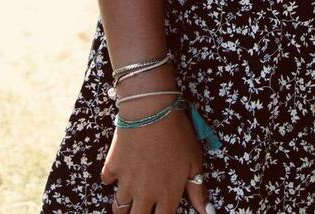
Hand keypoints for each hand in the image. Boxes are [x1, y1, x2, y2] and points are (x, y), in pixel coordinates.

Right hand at [101, 97, 213, 213]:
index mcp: (167, 195)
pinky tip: (119, 171)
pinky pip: (107, 181)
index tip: (160, 210)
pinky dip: (112, 179)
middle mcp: (144, 194)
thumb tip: (207, 212)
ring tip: (130, 199)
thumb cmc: (177, 134)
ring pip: (118, 208)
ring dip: (124, 206)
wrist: (151, 110)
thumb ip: (198, 189)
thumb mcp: (194, 160)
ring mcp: (125, 182)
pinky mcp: (111, 167)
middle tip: (143, 207)